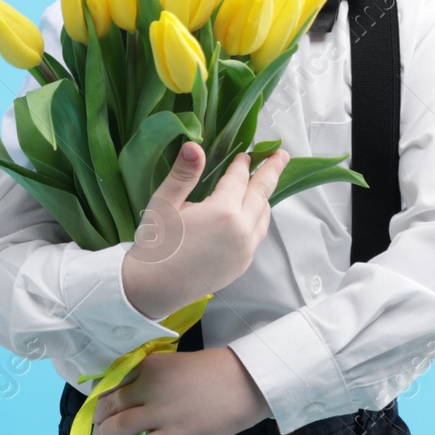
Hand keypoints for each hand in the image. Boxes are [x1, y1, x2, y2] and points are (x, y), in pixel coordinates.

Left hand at [92, 346, 270, 434]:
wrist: (243, 382)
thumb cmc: (213, 371)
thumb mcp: (174, 363)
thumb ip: (151, 377)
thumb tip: (132, 394)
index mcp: (147, 365)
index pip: (111, 381)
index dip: (103, 394)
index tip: (102, 403)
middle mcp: (147, 387)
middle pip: (108, 404)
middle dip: (100, 416)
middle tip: (100, 423)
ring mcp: (159, 412)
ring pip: (116, 427)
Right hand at [121, 142, 288, 319]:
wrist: (153, 288)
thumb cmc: (155, 244)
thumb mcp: (165, 203)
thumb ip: (184, 173)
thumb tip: (195, 145)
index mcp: (222, 212)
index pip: (239, 179)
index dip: (242, 164)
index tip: (245, 153)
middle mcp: (241, 231)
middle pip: (261, 194)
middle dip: (271, 172)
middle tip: (281, 155)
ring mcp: (244, 250)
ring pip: (263, 216)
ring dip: (264, 197)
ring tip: (264, 184)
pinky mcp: (241, 265)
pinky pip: (257, 235)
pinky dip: (258, 218)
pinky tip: (250, 214)